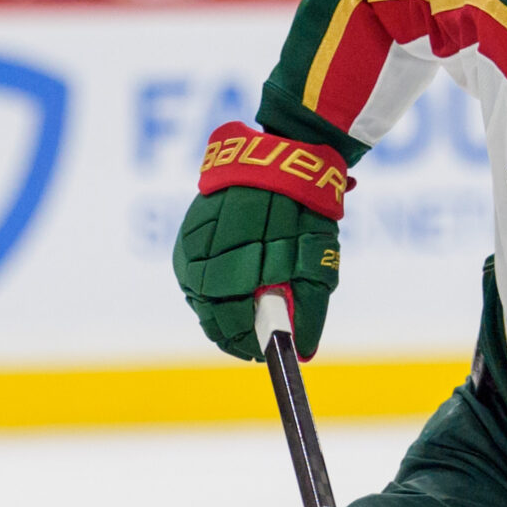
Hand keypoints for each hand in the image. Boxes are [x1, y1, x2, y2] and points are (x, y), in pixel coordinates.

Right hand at [173, 123, 352, 360]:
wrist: (282, 154)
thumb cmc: (304, 210)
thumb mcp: (317, 263)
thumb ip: (308, 311)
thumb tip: (302, 352)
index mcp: (231, 274)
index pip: (231, 328)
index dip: (248, 345)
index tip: (262, 352)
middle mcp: (201, 263)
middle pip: (211, 316)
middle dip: (234, 331)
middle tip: (257, 337)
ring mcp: (191, 246)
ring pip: (201, 297)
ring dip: (222, 308)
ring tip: (248, 309)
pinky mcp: (189, 231)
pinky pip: (195, 272)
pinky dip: (213, 285)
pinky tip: (233, 284)